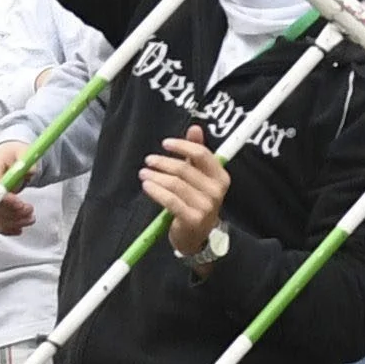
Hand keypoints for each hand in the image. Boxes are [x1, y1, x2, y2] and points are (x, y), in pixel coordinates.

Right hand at [0, 141, 36, 232]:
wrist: (5, 156)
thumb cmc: (13, 153)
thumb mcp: (23, 151)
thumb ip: (27, 161)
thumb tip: (30, 171)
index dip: (2, 199)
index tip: (19, 204)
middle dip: (13, 212)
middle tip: (29, 210)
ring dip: (13, 222)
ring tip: (30, 217)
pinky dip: (7, 228)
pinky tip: (19, 227)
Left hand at [140, 127, 227, 256]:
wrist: (197, 236)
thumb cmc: (197, 202)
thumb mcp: (200, 177)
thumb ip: (197, 153)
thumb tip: (195, 128)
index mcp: (220, 177)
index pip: (202, 154)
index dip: (182, 146)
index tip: (165, 143)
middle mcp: (216, 191)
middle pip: (184, 169)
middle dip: (163, 162)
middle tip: (148, 160)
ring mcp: (205, 206)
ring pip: (175, 184)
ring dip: (155, 176)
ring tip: (143, 174)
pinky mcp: (192, 219)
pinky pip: (170, 200)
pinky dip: (156, 191)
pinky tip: (147, 186)